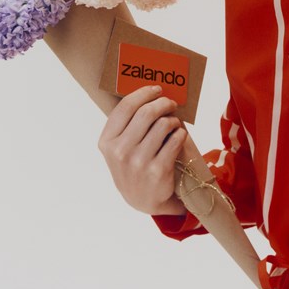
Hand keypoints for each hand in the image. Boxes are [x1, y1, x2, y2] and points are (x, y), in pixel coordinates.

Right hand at [97, 84, 187, 215]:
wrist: (144, 199)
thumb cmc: (133, 165)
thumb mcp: (119, 148)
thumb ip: (127, 124)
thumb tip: (149, 92)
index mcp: (107, 142)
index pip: (126, 107)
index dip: (144, 93)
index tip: (157, 89)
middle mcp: (120, 152)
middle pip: (146, 112)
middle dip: (163, 103)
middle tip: (171, 103)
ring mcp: (138, 162)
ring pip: (163, 124)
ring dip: (173, 120)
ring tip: (174, 123)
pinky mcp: (158, 170)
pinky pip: (175, 140)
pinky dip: (181, 134)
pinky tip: (179, 136)